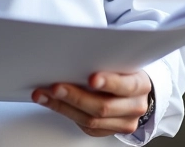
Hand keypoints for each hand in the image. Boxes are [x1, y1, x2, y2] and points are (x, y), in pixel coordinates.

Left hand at [32, 70, 151, 136]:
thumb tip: (76, 54)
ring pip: (91, 121)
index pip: (126, 85)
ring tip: (44, 94)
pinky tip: (50, 102)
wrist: (136, 90)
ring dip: (63, 106)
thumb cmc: (125, 70)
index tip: (91, 78)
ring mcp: (123, 123)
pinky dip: (65, 112)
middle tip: (56, 86)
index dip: (109, 83)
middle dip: (76, 96)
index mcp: (140, 85)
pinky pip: (85, 127)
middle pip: (104, 107)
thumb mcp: (123, 61)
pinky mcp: (108, 131)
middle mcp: (134, 107)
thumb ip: (107, 60)